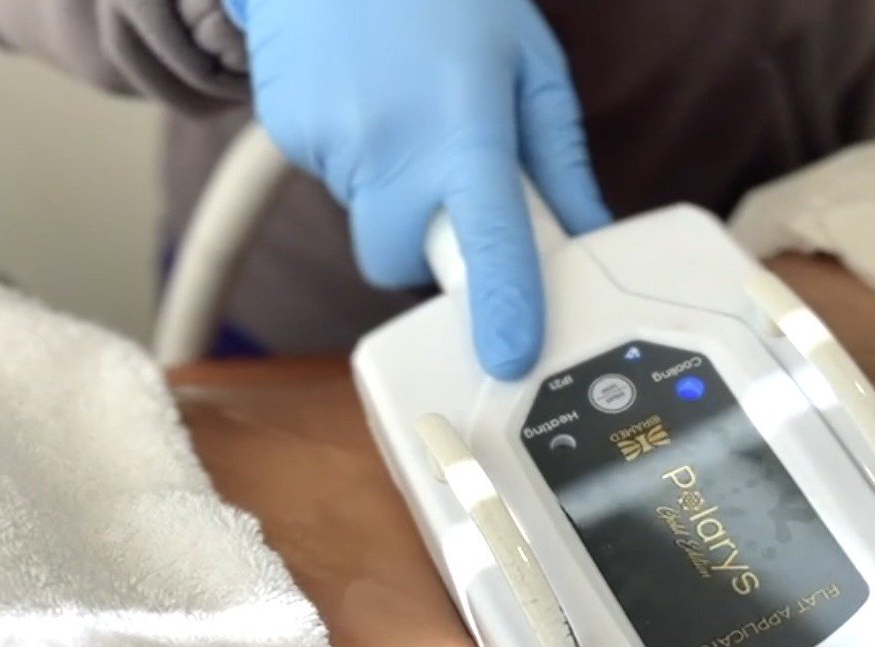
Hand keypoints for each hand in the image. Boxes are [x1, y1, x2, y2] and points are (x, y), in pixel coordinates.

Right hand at [222, 0, 608, 377]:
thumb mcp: (525, 62)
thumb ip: (559, 160)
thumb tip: (585, 239)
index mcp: (464, 125)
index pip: (490, 237)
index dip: (501, 304)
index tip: (508, 356)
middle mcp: (391, 142)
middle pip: (398, 261)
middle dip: (418, 244)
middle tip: (434, 181)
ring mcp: (330, 139)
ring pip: (365, 218)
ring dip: (387, 186)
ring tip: (398, 104)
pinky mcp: (288, 132)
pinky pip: (330, 177)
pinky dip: (350, 154)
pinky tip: (362, 95)